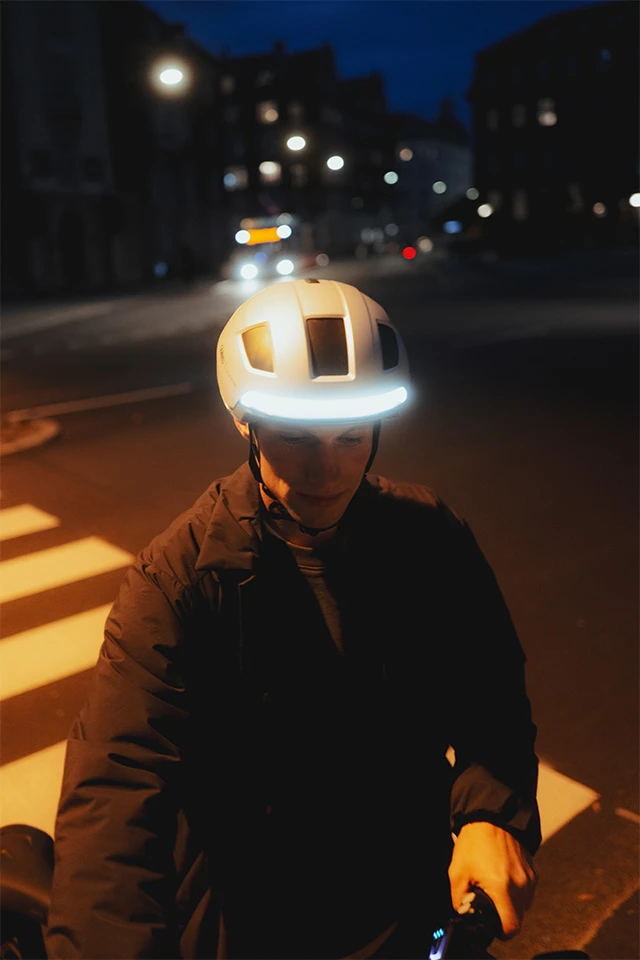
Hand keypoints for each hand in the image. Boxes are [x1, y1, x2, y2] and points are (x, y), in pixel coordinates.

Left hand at [448, 821, 536, 939]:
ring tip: (494, 886)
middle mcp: (521, 885)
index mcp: (503, 888)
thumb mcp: (457, 872)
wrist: (491, 816)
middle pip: (518, 918)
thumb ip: (459, 898)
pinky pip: (527, 890)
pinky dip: (516, 890)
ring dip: (511, 902)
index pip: (511, 927)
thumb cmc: (475, 841)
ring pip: (523, 905)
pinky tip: (502, 875)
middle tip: (488, 901)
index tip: (491, 924)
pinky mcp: (533, 870)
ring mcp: (530, 878)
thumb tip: (463, 912)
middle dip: (503, 915)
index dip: (500, 931)